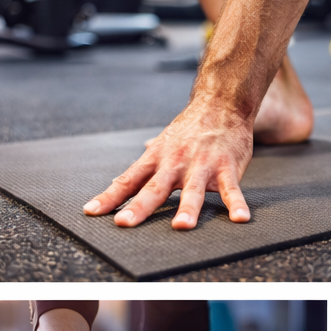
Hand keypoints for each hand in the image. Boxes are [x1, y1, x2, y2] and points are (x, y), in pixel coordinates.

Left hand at [82, 100, 255, 228]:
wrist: (221, 103)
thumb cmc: (190, 128)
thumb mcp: (162, 143)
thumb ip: (144, 165)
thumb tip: (122, 178)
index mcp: (156, 160)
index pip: (127, 181)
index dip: (109, 197)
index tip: (91, 211)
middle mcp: (175, 164)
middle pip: (154, 188)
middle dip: (139, 207)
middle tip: (124, 223)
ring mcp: (201, 166)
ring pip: (192, 190)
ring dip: (187, 209)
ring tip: (181, 226)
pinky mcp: (227, 168)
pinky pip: (231, 189)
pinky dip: (236, 204)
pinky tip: (239, 218)